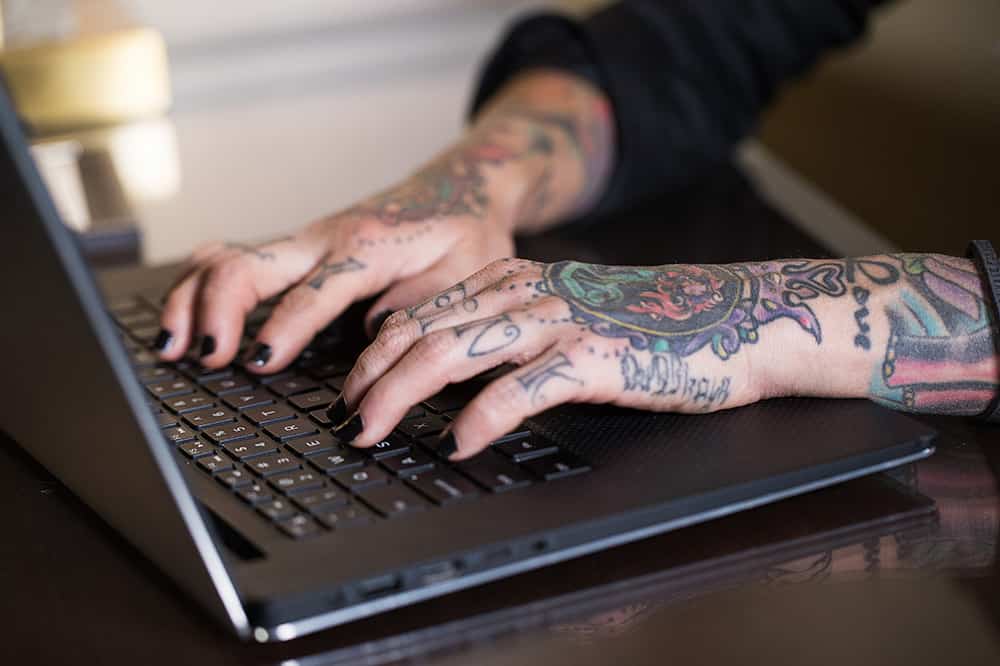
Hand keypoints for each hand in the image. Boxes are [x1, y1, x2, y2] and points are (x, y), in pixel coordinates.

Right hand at [155, 71, 613, 372]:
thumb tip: (369, 344)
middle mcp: (323, 238)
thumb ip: (420, 309)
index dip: (282, 329)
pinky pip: (231, 259)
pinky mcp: (294, 249)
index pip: (312, 292)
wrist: (461, 189)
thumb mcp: (463, 277)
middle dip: (213, 309)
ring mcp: (302, 241)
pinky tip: (184, 321)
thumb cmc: (465, 236)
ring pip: (224, 256)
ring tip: (172, 346)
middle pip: (245, 263)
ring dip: (191, 298)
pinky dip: (199, 288)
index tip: (256, 363)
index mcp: (366, 249)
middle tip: (200, 357)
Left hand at [334, 253, 999, 459]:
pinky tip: (458, 443)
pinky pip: (522, 387)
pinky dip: (481, 417)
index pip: (423, 309)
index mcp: (517, 280)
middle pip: (424, 328)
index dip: (375, 350)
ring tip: (371, 430)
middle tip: (343, 417)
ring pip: (456, 350)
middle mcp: (530, 292)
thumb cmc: (651, 326)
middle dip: (370, 376)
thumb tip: (450, 370)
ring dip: (401, 393)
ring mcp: (561, 321)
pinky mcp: (594, 357)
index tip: (348, 386)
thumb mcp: (569, 315)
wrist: (735, 319)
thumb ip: (513, 331)